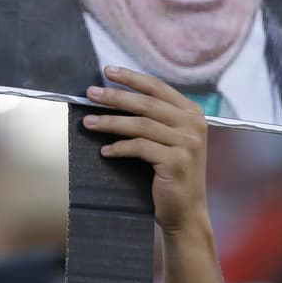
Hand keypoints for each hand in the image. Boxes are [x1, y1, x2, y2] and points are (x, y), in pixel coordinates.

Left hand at [83, 66, 209, 234]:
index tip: (108, 71)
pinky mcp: (176, 162)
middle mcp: (194, 125)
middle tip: (90, 94)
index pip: (158, 87)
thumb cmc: (171, 173)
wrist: (186, 211)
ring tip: (88, 122)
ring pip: (140, 125)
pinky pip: (140, 148)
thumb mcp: (170, 139)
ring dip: (110, 122)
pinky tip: (105, 151)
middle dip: (115, 96)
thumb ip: (156, 118)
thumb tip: (115, 96)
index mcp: (193, 113)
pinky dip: (119, 148)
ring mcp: (187, 143)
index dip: (132, 78)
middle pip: (146, 103)